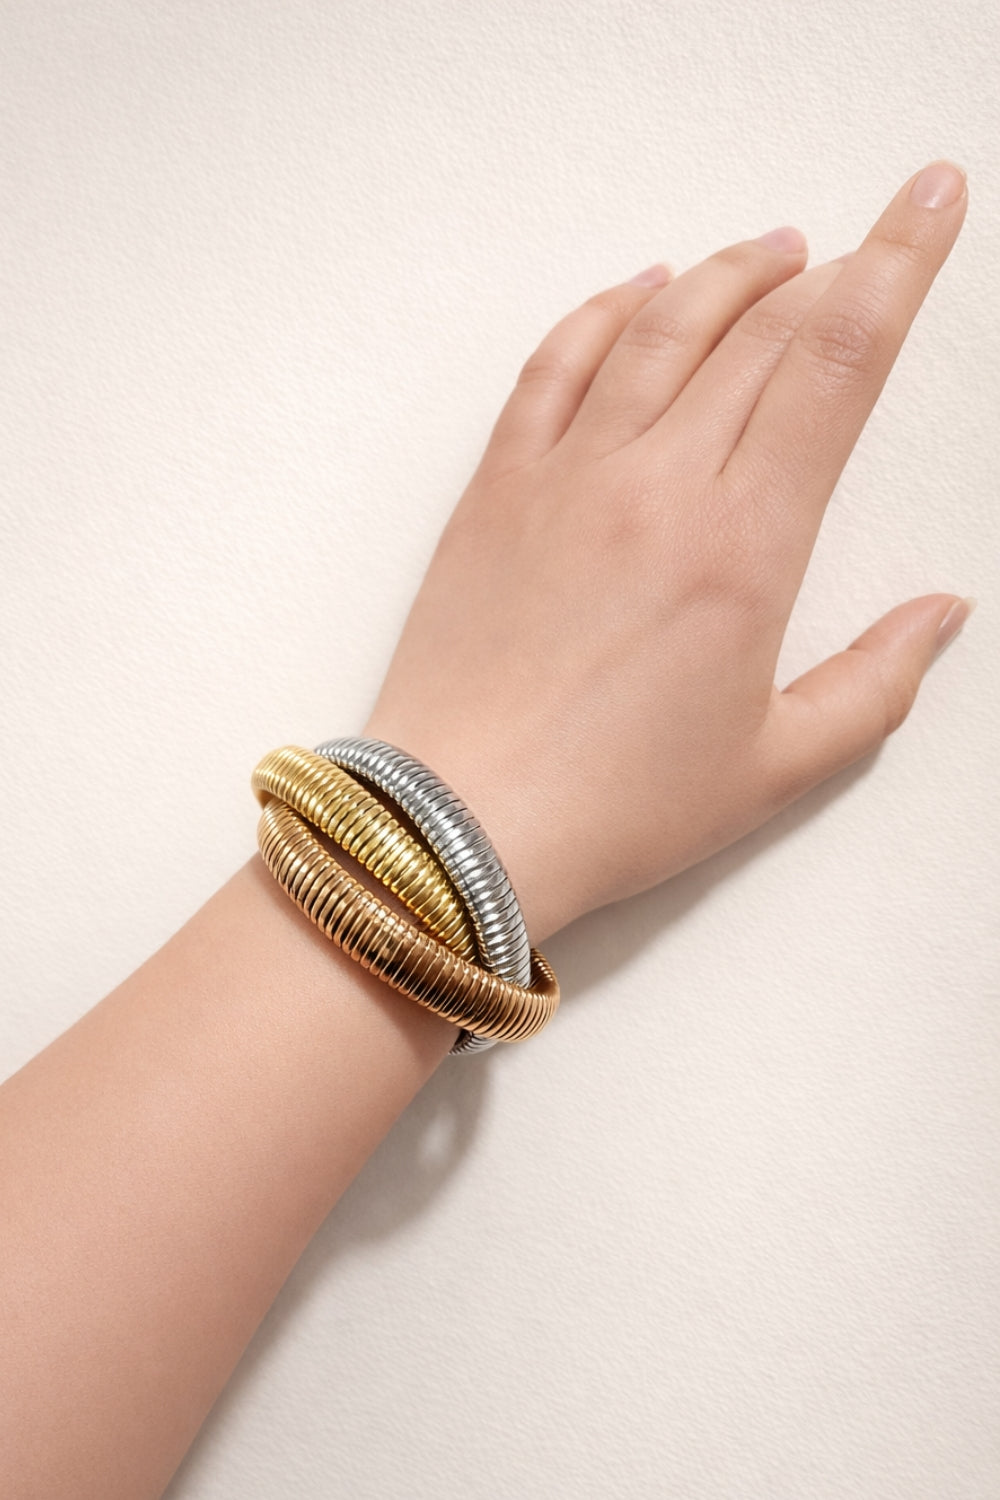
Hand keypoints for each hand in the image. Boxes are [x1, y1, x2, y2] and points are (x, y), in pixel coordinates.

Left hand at [365, 162, 969, 943]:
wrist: (460, 824)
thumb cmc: (612, 809)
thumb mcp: (775, 766)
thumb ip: (874, 683)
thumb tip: (941, 614)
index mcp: (743, 547)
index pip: (838, 364)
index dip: (898, 266)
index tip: (931, 201)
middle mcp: (657, 486)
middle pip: (760, 333)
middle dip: (827, 273)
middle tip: (862, 250)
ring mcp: (567, 475)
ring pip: (660, 326)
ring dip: (727, 274)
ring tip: (774, 250)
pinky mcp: (497, 487)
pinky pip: (555, 363)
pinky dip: (604, 311)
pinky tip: (640, 292)